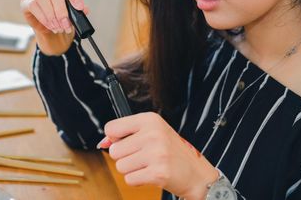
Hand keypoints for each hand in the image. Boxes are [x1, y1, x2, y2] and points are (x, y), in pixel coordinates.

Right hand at [20, 0, 87, 54]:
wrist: (49, 22)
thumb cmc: (62, 9)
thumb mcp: (73, 8)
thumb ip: (78, 7)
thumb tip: (84, 10)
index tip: (79, 7)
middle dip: (62, 9)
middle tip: (67, 23)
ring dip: (52, 14)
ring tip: (59, 26)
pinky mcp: (25, 0)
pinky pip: (33, 6)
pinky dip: (44, 18)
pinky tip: (51, 25)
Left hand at [98, 112, 218, 199]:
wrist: (197, 175)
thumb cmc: (171, 153)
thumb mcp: (152, 134)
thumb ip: (125, 135)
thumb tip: (103, 143)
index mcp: (150, 119)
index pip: (111, 128)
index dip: (115, 139)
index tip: (128, 142)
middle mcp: (153, 133)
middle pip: (114, 150)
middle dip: (125, 157)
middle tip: (143, 157)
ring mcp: (156, 153)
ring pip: (120, 166)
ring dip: (131, 170)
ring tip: (148, 166)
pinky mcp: (158, 172)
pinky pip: (129, 179)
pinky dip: (138, 180)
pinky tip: (151, 174)